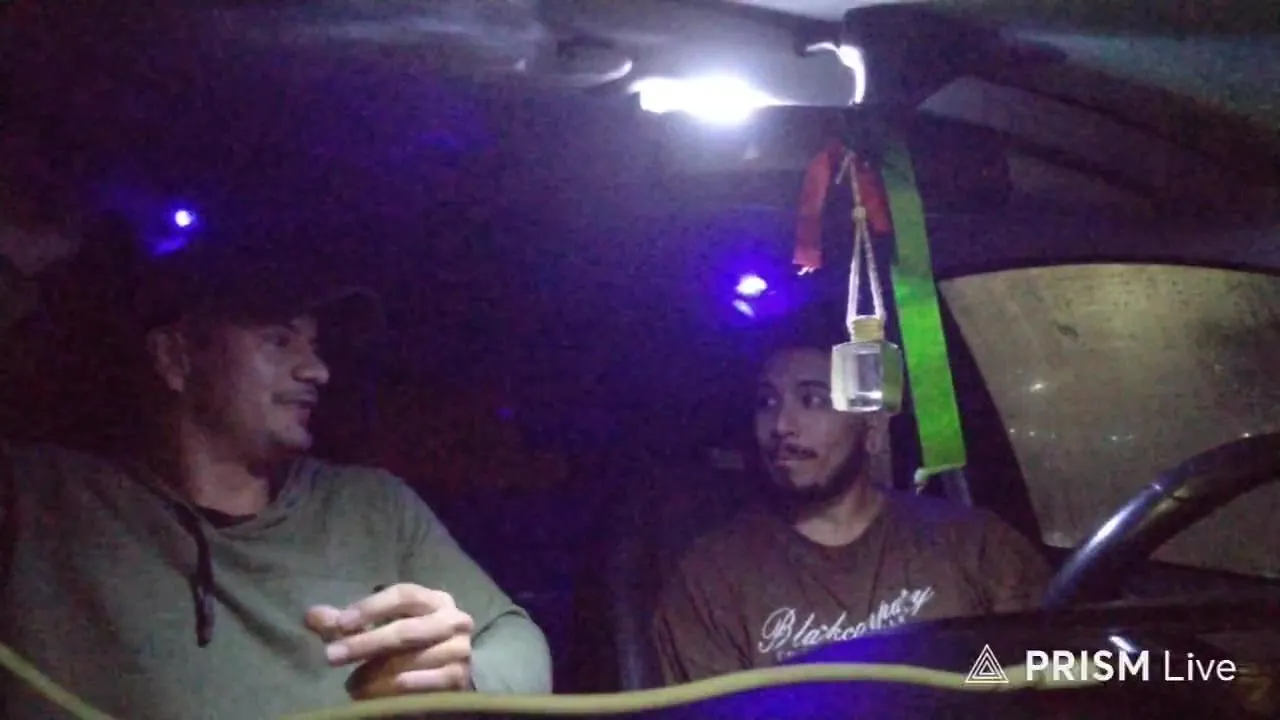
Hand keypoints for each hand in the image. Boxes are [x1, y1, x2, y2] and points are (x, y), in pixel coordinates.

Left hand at [305, 584, 475, 698]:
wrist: (440, 677)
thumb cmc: (403, 647)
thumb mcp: (373, 630)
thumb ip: (343, 624)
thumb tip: (310, 615)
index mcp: (434, 600)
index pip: (403, 595)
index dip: (370, 608)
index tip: (339, 624)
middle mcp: (454, 619)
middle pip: (407, 629)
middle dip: (366, 643)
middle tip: (331, 656)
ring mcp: (460, 649)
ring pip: (413, 659)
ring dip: (376, 673)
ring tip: (351, 684)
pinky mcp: (460, 677)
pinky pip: (426, 683)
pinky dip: (398, 688)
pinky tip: (373, 694)